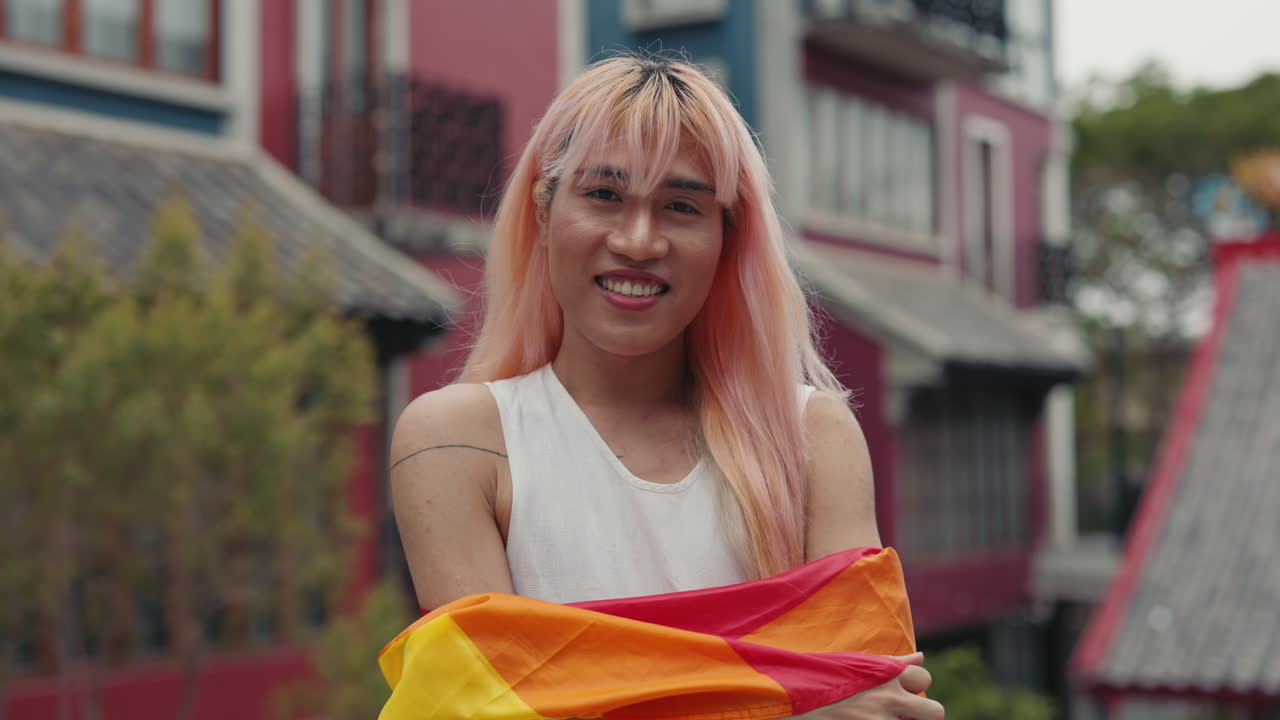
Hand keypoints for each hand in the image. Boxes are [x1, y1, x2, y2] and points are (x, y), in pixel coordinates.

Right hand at [796, 653, 942, 719]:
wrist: (787, 699)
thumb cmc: (817, 679)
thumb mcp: (853, 665)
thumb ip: (891, 664)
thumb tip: (920, 657)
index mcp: (885, 673)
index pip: (924, 679)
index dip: (913, 689)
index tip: (900, 696)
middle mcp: (889, 698)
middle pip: (935, 712)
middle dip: (922, 716)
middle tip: (900, 717)